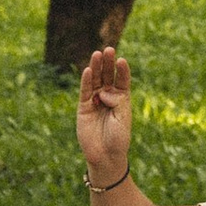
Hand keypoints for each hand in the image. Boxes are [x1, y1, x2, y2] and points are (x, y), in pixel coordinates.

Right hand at [77, 45, 132, 189]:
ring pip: (96, 80)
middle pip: (108, 76)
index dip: (122, 70)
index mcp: (122, 99)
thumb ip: (116, 101)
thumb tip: (104, 91)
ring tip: (97, 54)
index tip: (122, 60)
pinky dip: (86, 80)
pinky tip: (88, 70)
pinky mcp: (83, 107)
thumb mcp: (122, 118)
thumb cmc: (118, 138)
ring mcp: (95, 101)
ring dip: (97, 67)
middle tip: (109, 49)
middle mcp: (108, 97)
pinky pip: (85, 91)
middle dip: (108, 63)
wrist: (106, 156)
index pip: (122, 80)